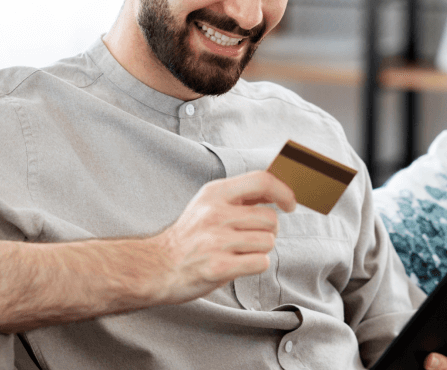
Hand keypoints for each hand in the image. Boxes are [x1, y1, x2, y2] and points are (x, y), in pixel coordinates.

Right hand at [151, 171, 296, 304]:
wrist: (157, 266)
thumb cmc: (188, 237)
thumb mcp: (207, 205)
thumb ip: (239, 196)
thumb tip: (276, 188)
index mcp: (215, 193)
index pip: (262, 180)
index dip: (283, 191)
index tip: (289, 204)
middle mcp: (215, 213)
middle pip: (271, 219)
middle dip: (268, 231)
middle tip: (249, 238)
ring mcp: (216, 240)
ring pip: (268, 242)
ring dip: (259, 250)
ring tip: (237, 252)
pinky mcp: (218, 266)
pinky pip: (260, 263)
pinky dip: (254, 266)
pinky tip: (236, 265)